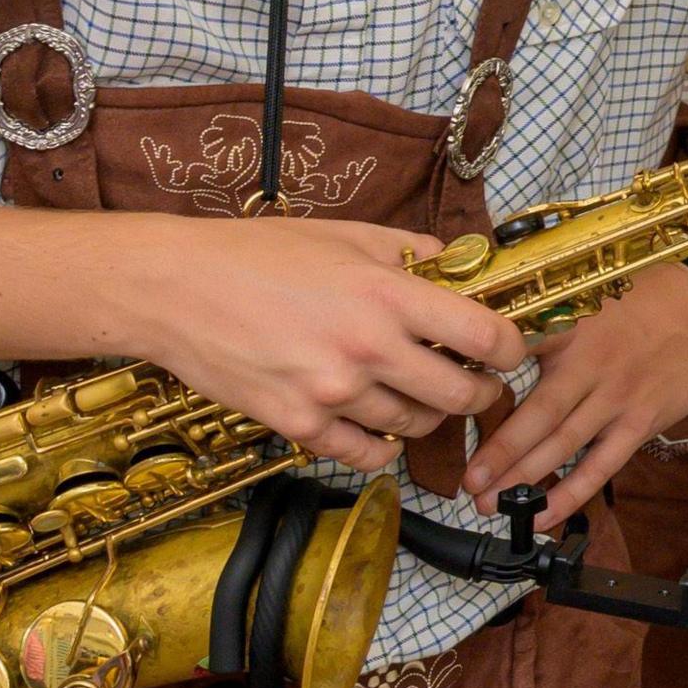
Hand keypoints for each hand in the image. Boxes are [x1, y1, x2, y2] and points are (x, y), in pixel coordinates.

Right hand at [129, 218, 525, 476]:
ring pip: (414, 425)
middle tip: (477, 382)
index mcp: (386, 294)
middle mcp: (366, 349)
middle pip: (460, 395)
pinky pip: (366, 453)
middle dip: (480, 391)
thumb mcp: (348, 234)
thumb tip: (462, 262)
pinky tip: (381, 423)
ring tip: (420, 393)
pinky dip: (383, 444)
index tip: (510, 349)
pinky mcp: (297, 425)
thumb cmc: (259, 254)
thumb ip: (413, 251)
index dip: (511, 348)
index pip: (484, 336)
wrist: (176, 290)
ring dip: (428, 413)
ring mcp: (331, 393)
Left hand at [464, 264, 687, 528]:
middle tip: (466, 483)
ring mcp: (617, 396)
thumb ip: (551, 321)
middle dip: (496, 454)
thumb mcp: (595, 294)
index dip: (480, 388)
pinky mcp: (643, 420)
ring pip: (562, 445)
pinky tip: (545, 514)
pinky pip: (602, 464)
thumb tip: (502, 337)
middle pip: (534, 418)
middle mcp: (589, 365)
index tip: (446, 411)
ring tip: (491, 503)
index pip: (513, 360)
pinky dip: (572, 492)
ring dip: (524, 479)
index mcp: (570, 329)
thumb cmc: (653, 295)